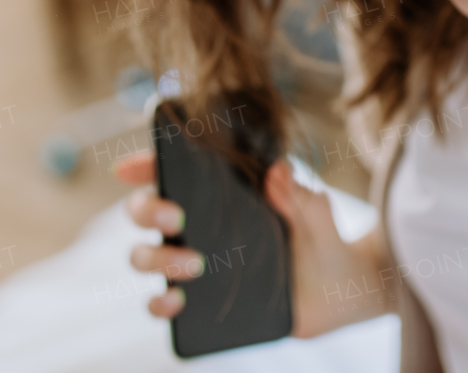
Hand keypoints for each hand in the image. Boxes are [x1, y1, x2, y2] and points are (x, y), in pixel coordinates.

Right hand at [115, 151, 393, 335]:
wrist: (338, 289)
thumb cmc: (320, 237)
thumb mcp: (315, 212)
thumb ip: (298, 194)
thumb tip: (278, 173)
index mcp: (217, 192)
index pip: (172, 171)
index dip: (144, 164)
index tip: (128, 167)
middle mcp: (196, 225)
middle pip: (144, 212)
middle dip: (148, 210)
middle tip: (178, 218)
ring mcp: (193, 262)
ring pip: (144, 257)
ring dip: (156, 259)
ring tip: (194, 266)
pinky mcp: (199, 300)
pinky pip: (161, 304)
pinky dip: (159, 303)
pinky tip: (175, 303)